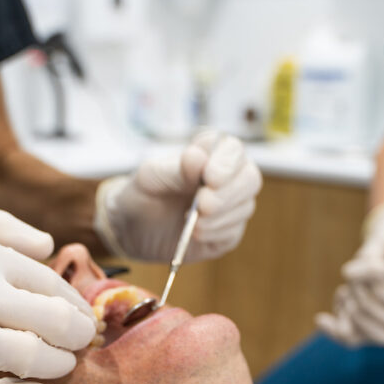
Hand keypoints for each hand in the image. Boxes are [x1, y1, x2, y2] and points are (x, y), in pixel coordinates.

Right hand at [0, 201, 96, 383]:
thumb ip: (0, 225)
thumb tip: (49, 245)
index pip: (50, 284)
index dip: (75, 305)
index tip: (79, 319)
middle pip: (52, 321)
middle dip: (77, 336)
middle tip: (79, 345)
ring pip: (29, 359)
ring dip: (58, 366)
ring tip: (60, 367)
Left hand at [94, 130, 262, 261]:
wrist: (133, 229)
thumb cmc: (142, 193)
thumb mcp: (151, 177)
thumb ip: (175, 168)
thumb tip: (198, 156)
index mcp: (210, 154)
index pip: (233, 150)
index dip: (227, 164)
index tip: (209, 177)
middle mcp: (226, 178)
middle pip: (250, 178)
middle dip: (228, 194)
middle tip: (203, 205)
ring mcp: (230, 206)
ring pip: (245, 207)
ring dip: (219, 217)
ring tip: (191, 223)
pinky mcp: (227, 232)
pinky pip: (234, 232)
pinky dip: (215, 234)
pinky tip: (195, 233)